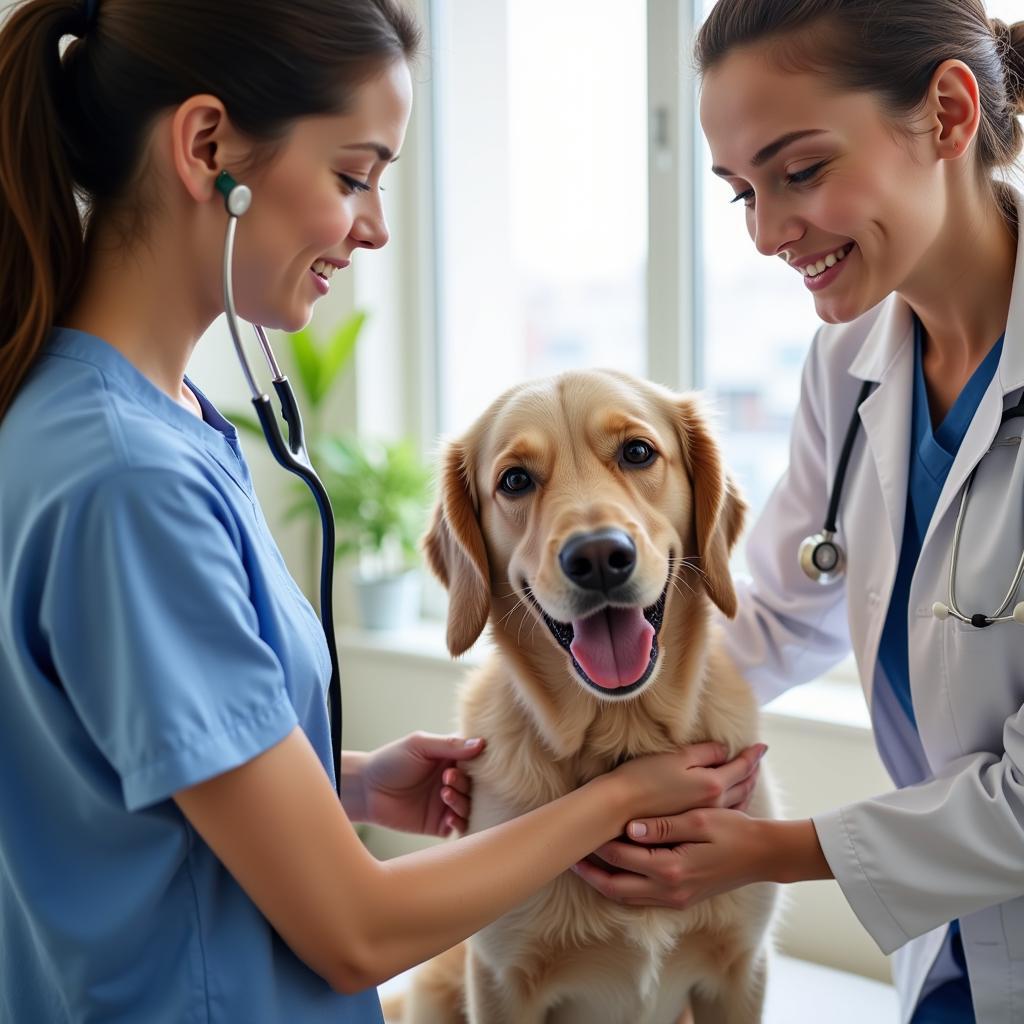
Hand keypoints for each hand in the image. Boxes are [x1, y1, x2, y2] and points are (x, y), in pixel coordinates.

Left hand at [356, 732, 484, 837]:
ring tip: (444, 793)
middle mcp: (453, 779)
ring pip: (471, 805)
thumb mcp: (419, 745)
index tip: (477, 760)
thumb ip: (449, 745)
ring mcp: (447, 802)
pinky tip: (448, 816)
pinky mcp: (440, 823)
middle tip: (447, 777)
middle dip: (466, 781)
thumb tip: (481, 744)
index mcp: (451, 757)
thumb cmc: (391, 761)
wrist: (367, 790)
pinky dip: (460, 821)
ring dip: (462, 800)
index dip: (481, 760)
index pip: (477, 758)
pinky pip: (461, 825)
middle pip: (477, 784)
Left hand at [573, 806, 766, 907]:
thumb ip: (663, 826)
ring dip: (603, 882)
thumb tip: (629, 828)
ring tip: (582, 865)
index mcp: (672, 869)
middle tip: (568, 856)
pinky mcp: (680, 899)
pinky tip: (612, 874)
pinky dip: (622, 888)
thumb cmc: (733, 830)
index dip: (599, 843)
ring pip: (626, 898)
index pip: (623, 857)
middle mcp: (670, 891)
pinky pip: (641, 899)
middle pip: (616, 888)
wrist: (762, 855)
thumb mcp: (700, 820)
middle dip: (590, 873)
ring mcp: (675, 899)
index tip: (580, 829)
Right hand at [608, 741, 766, 821]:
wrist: (619, 810)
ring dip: (746, 789)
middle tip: (759, 761)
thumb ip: (704, 753)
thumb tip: (725, 750)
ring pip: (735, 803)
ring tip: (750, 779)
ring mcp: (704, 819)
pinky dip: (734, 805)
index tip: (763, 746)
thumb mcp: (676, 758)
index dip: (753, 755)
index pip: (741, 767)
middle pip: (742, 786)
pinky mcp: (692, 827)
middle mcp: (714, 804)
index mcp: (712, 785)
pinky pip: (724, 815)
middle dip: (752, 772)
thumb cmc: (644, 779)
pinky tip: (731, 804)